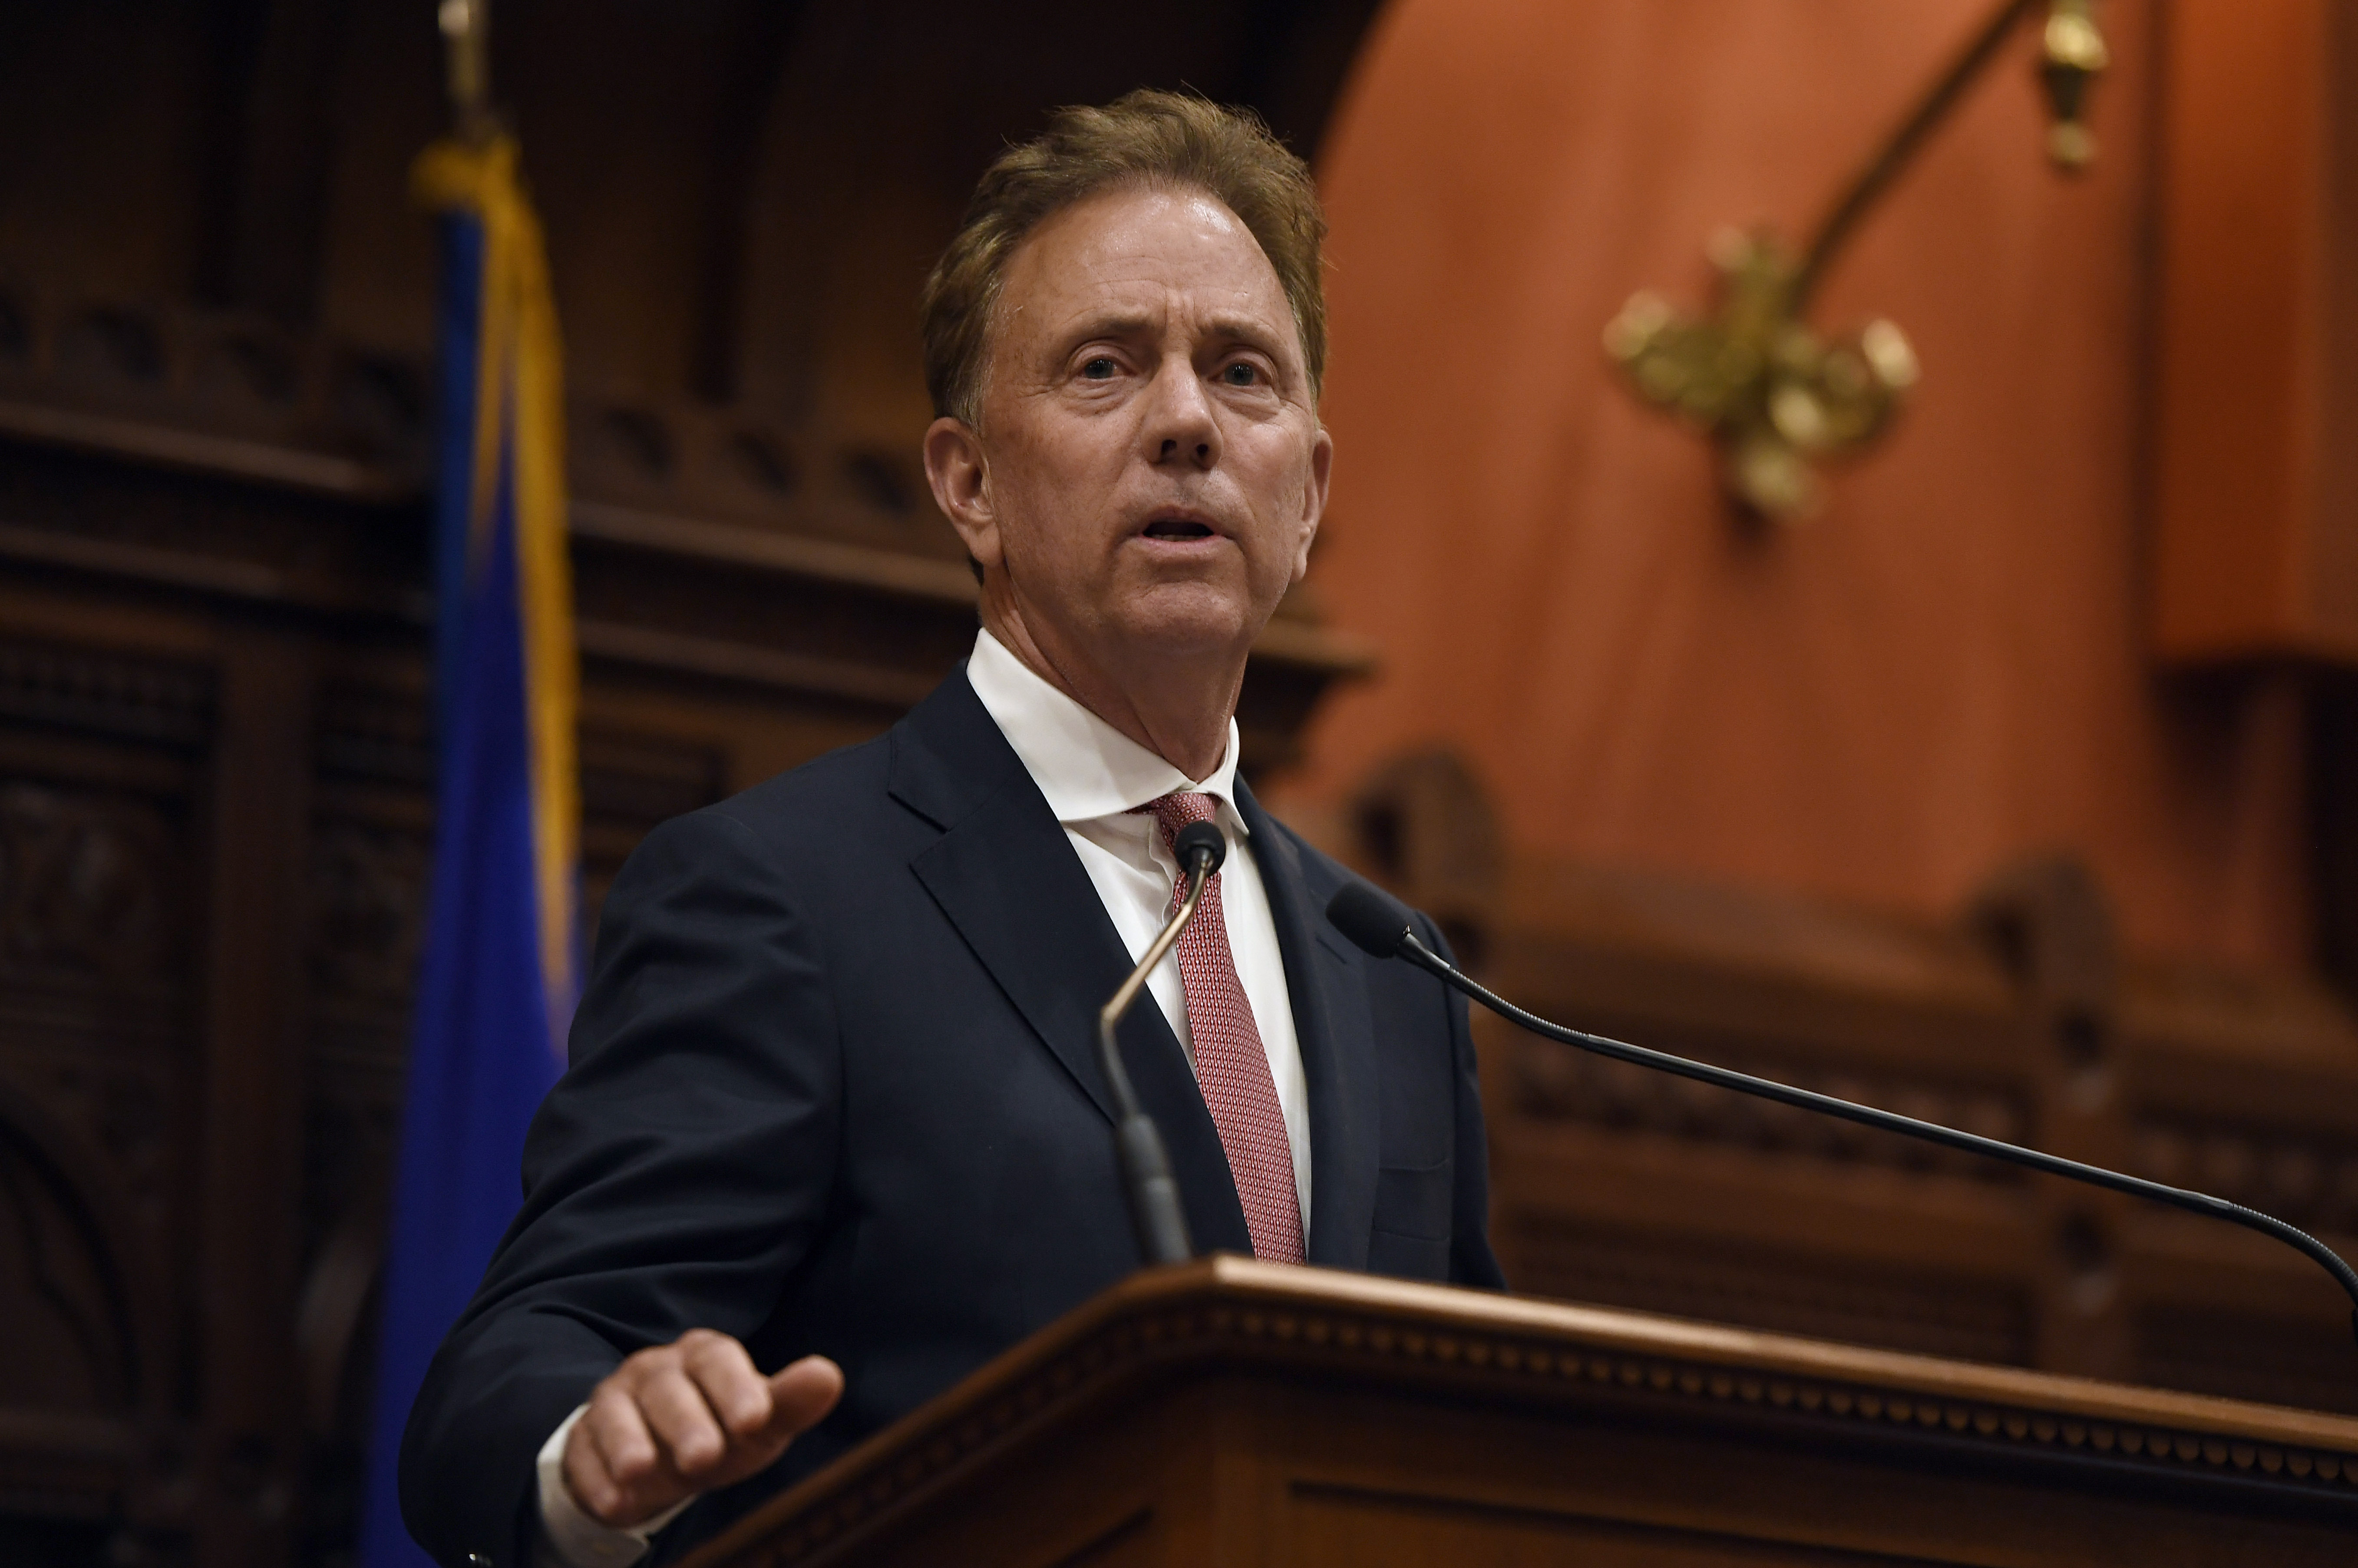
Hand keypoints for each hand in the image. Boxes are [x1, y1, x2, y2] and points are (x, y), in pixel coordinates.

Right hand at [562, 1329, 843, 1529]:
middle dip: (685, 1421)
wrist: (655, 1459)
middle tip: (704, 1457)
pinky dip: (596, 1479)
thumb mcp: (756, 1422)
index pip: (720, 1359)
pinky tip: (614, 1503)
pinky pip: (583, 1453)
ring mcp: (614, 1401)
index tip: (756, 1419)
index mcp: (704, 1356)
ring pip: (616, 1413)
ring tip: (642, 1471)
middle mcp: (655, 1370)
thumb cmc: (719, 1431)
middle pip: (668, 1387)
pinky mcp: (582, 1439)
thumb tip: (829, 1376)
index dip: (737, 1387)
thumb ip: (790, 1402)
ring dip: (628, 1442)